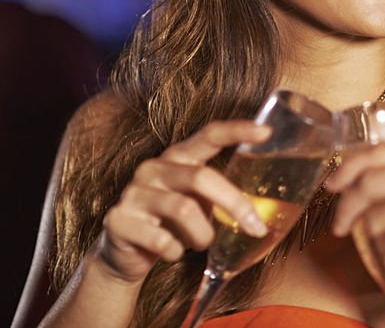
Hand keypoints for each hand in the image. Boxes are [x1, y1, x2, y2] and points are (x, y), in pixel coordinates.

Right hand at [94, 120, 270, 284]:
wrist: (124, 254)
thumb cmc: (171, 223)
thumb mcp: (197, 202)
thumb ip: (219, 195)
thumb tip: (259, 211)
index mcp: (177, 157)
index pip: (209, 135)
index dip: (237, 131)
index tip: (266, 131)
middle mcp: (154, 168)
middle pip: (202, 177)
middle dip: (234, 204)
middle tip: (256, 228)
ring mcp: (133, 192)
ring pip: (184, 209)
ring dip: (203, 234)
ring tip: (202, 243)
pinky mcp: (118, 219)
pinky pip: (161, 239)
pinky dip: (176, 251)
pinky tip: (173, 252)